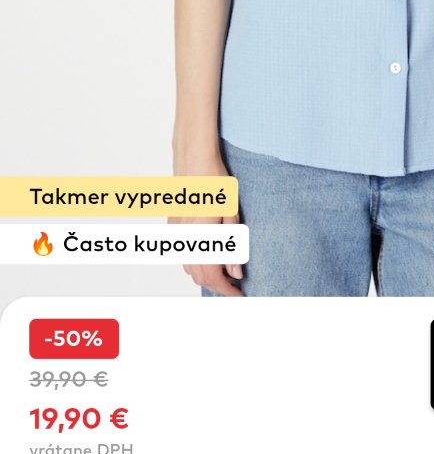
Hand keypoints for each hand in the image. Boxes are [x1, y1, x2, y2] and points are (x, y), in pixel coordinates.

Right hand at [170, 143, 242, 296]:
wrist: (193, 158)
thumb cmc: (215, 181)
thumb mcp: (231, 213)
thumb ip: (232, 245)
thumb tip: (236, 272)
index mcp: (202, 238)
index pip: (213, 277)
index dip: (228, 290)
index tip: (240, 295)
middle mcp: (185, 239)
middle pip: (199, 276)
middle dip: (218, 285)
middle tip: (235, 287)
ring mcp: (176, 233)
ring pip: (189, 267)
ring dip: (206, 274)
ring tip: (225, 272)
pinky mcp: (173, 226)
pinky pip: (183, 254)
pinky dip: (196, 261)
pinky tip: (209, 255)